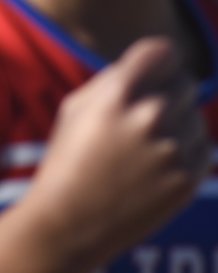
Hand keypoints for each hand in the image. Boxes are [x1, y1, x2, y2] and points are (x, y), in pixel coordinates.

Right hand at [19, 37, 209, 265]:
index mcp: (117, 94)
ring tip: (146, 146)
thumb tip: (152, 65)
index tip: (156, 68)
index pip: (163, 51)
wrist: (73, 221)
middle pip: (185, 82)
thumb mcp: (76, 108)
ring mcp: (173, 149)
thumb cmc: (68, 159)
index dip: (160, 59)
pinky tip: (157, 165)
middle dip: (169, 92)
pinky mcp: (189, 178)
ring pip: (196, 117)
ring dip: (179, 124)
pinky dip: (186, 152)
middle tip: (146, 114)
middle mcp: (150, 116)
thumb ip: (115, 79)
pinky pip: (204, 149)